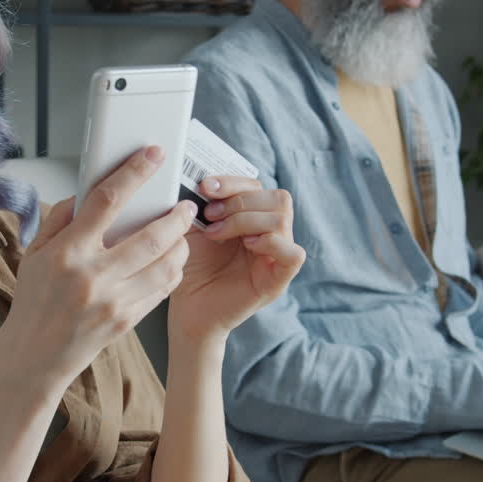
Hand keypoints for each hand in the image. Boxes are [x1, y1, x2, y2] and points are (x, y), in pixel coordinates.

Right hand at [0, 146, 196, 386]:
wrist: (34, 354)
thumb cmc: (35, 300)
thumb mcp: (35, 253)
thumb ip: (61, 218)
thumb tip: (87, 192)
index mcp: (68, 251)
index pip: (107, 200)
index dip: (134, 172)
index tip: (153, 155)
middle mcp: (93, 275)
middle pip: (151, 236)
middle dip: (176, 216)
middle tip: (186, 205)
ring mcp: (113, 300)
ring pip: (165, 265)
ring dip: (182, 244)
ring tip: (184, 232)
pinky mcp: (126, 320)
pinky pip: (162, 290)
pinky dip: (173, 271)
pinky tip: (173, 260)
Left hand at [167, 175, 305, 349]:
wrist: (188, 308)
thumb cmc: (192, 267)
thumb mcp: (192, 227)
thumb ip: (199, 201)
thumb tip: (197, 173)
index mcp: (251, 217)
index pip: (257, 185)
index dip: (233, 181)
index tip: (205, 187)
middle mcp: (269, 233)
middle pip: (277, 197)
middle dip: (239, 201)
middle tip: (210, 215)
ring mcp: (277, 255)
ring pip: (282, 218)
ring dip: (246, 220)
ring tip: (217, 233)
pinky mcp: (279, 278)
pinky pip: (294, 253)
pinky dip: (271, 243)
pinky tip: (246, 246)